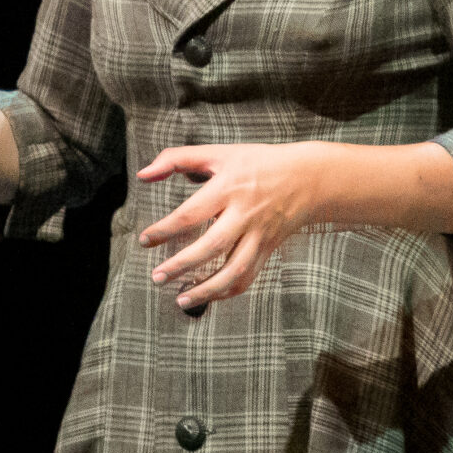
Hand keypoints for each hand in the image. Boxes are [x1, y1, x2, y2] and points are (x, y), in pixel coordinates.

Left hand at [134, 143, 322, 309]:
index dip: (165, 230)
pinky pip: (249, 276)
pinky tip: (207, 296)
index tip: (145, 241)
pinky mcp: (268, 248)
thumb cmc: (258, 163)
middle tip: (157, 277)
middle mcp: (244, 214)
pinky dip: (228, 291)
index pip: (191, 214)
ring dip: (206, 288)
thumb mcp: (219, 153)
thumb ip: (177, 159)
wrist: (309, 178)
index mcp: (229, 188)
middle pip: (212, 246)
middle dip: (182, 265)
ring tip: (180, 299)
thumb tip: (143, 175)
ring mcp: (259, 234)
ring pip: (234, 269)